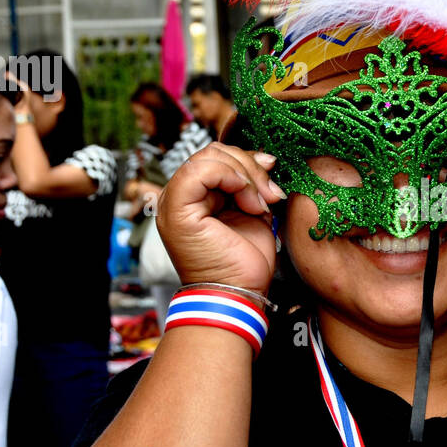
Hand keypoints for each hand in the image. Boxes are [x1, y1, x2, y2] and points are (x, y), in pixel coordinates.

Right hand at [157, 144, 282, 293]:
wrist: (237, 294)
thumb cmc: (244, 263)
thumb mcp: (253, 212)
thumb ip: (252, 185)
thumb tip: (265, 158)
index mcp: (197, 196)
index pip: (218, 156)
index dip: (247, 159)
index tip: (272, 173)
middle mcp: (181, 196)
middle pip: (214, 152)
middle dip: (250, 166)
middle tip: (270, 194)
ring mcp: (174, 201)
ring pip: (208, 157)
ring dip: (244, 175)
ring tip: (260, 204)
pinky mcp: (175, 209)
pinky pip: (199, 170)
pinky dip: (230, 176)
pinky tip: (247, 201)